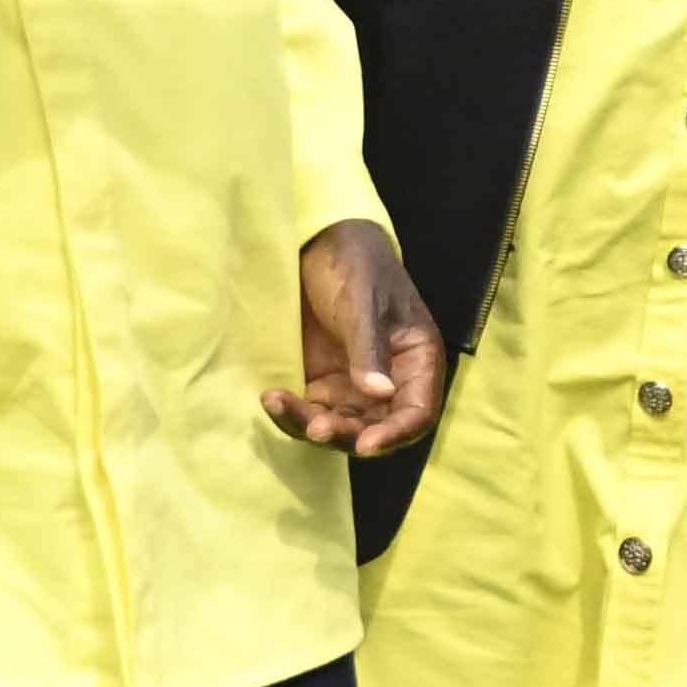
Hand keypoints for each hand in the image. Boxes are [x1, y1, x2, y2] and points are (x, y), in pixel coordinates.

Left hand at [267, 222, 447, 455]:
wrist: (317, 242)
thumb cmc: (355, 265)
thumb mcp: (364, 302)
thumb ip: (370, 348)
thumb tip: (382, 394)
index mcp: (416, 361)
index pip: (416, 412)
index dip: (395, 434)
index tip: (365, 444)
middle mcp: (389, 381)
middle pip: (375, 428)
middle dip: (346, 434)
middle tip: (315, 427)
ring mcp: (352, 384)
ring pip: (339, 425)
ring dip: (310, 424)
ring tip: (278, 405)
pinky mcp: (321, 381)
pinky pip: (309, 409)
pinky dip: (290, 411)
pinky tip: (270, 398)